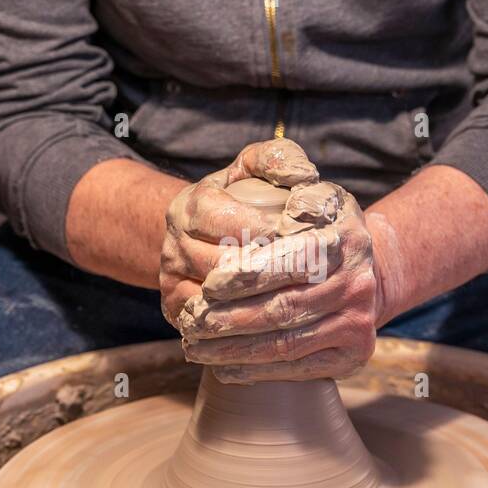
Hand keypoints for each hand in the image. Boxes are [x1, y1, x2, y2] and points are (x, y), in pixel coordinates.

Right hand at [159, 138, 319, 330]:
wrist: (199, 238)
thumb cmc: (238, 199)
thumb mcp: (253, 168)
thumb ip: (277, 159)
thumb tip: (305, 175)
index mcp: (189, 208)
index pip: (225, 219)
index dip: (266, 227)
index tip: (303, 233)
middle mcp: (173, 246)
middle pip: (222, 264)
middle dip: (270, 268)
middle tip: (315, 273)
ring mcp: (172, 282)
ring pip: (218, 299)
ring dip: (262, 301)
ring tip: (306, 298)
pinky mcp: (178, 313)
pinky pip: (212, 327)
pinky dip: (248, 328)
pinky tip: (284, 325)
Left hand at [168, 148, 380, 383]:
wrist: (365, 268)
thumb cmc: (316, 222)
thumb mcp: (303, 181)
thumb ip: (280, 164)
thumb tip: (284, 181)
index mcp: (344, 237)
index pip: (293, 260)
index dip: (250, 274)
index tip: (211, 283)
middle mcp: (358, 281)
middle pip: (283, 307)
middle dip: (231, 318)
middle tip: (193, 321)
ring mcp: (358, 321)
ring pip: (285, 342)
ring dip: (234, 349)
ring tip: (196, 345)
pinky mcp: (354, 354)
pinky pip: (297, 367)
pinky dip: (255, 370)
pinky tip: (222, 365)